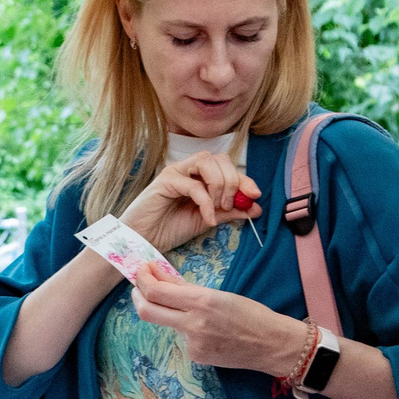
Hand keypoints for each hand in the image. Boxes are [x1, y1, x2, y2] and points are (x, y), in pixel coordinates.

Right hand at [119, 152, 260, 254]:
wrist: (143, 240)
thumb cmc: (170, 229)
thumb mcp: (207, 220)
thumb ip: (229, 212)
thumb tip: (255, 208)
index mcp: (199, 176)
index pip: (227, 167)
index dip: (244, 178)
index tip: (255, 195)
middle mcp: (188, 169)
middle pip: (219, 159)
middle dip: (232, 181)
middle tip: (230, 205)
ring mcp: (175, 172)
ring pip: (206, 162)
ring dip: (219, 185)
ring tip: (218, 208)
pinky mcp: (165, 181)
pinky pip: (193, 185)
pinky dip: (205, 202)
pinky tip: (207, 219)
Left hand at [131, 274, 310, 374]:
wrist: (271, 344)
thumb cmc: (252, 314)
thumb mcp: (220, 294)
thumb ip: (188, 289)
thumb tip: (161, 278)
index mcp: (202, 301)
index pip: (156, 291)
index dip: (142, 279)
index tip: (143, 270)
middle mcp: (193, 323)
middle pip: (146, 311)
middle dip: (137, 295)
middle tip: (140, 286)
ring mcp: (192, 343)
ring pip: (165, 323)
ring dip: (166, 311)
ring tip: (184, 306)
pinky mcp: (195, 356)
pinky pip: (181, 337)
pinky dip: (185, 328)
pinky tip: (206, 329)